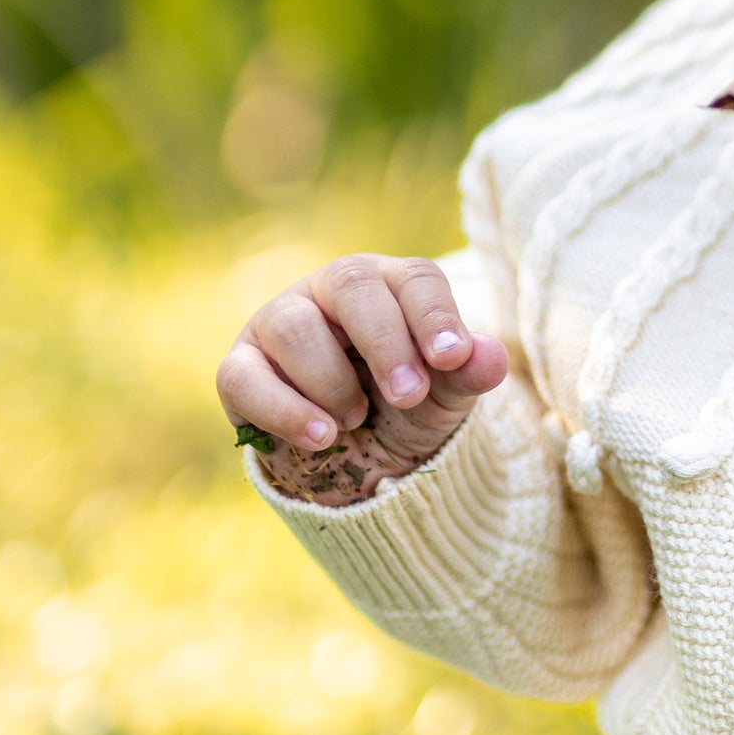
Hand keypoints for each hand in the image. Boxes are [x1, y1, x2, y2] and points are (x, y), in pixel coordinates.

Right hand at [216, 255, 508, 509]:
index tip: (452, 360)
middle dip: (384, 341)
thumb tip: (493, 358)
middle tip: (408, 394)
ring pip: (294, 327)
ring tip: (356, 420)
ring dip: (332, 382)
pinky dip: (284, 410)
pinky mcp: (241, 369)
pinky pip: (244, 377)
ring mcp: (278, 323)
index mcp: (389, 284)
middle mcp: (330, 292)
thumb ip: (466, 374)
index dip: (434, 315)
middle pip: (351, 283)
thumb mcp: (444, 395)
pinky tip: (320, 438)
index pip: (414, 277)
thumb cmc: (403, 406)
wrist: (354, 457)